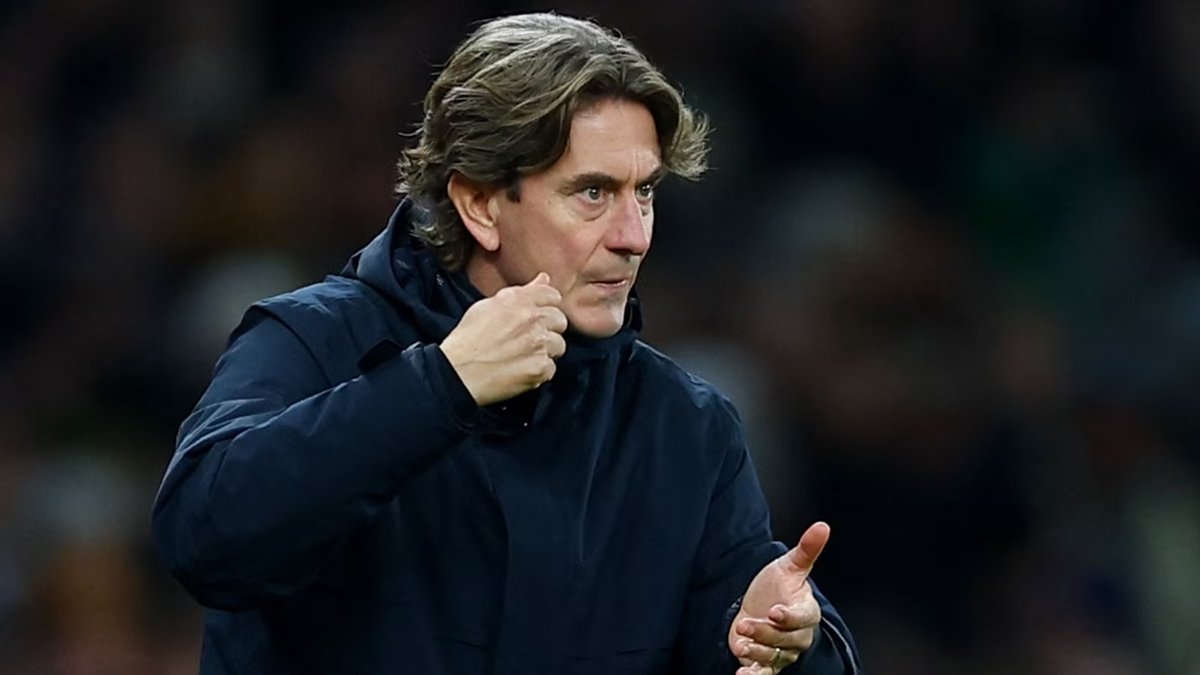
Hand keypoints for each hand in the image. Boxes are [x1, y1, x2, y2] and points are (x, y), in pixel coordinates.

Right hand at [439, 272, 567, 405]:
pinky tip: (521, 370)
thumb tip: (544, 278)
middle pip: (560, 320)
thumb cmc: (467, 339)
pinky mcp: (540, 367)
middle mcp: (532, 319)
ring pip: (558, 345)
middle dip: (548, 329)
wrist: (457, 371)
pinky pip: (551, 368)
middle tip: (529, 339)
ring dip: (545, 351)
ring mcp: (539, 344)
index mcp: (519, 300)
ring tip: (524, 356)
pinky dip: (539, 372)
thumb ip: (521, 292)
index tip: (538, 316)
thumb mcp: (488, 305)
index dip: (546, 306)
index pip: (552, 295)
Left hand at [728, 522, 829, 673]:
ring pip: (774, 655)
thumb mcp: (789, 566)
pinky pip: (765, 672)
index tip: (775, 612)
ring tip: (740, 642)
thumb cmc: (776, 586)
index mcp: (806, 611)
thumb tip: (823, 526)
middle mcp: (798, 635)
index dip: (789, 616)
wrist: (759, 606)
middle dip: (765, 632)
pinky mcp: (768, 662)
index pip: (803, 617)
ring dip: (756, 650)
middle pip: (786, 639)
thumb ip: (807, 550)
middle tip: (746, 624)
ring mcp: (783, 651)